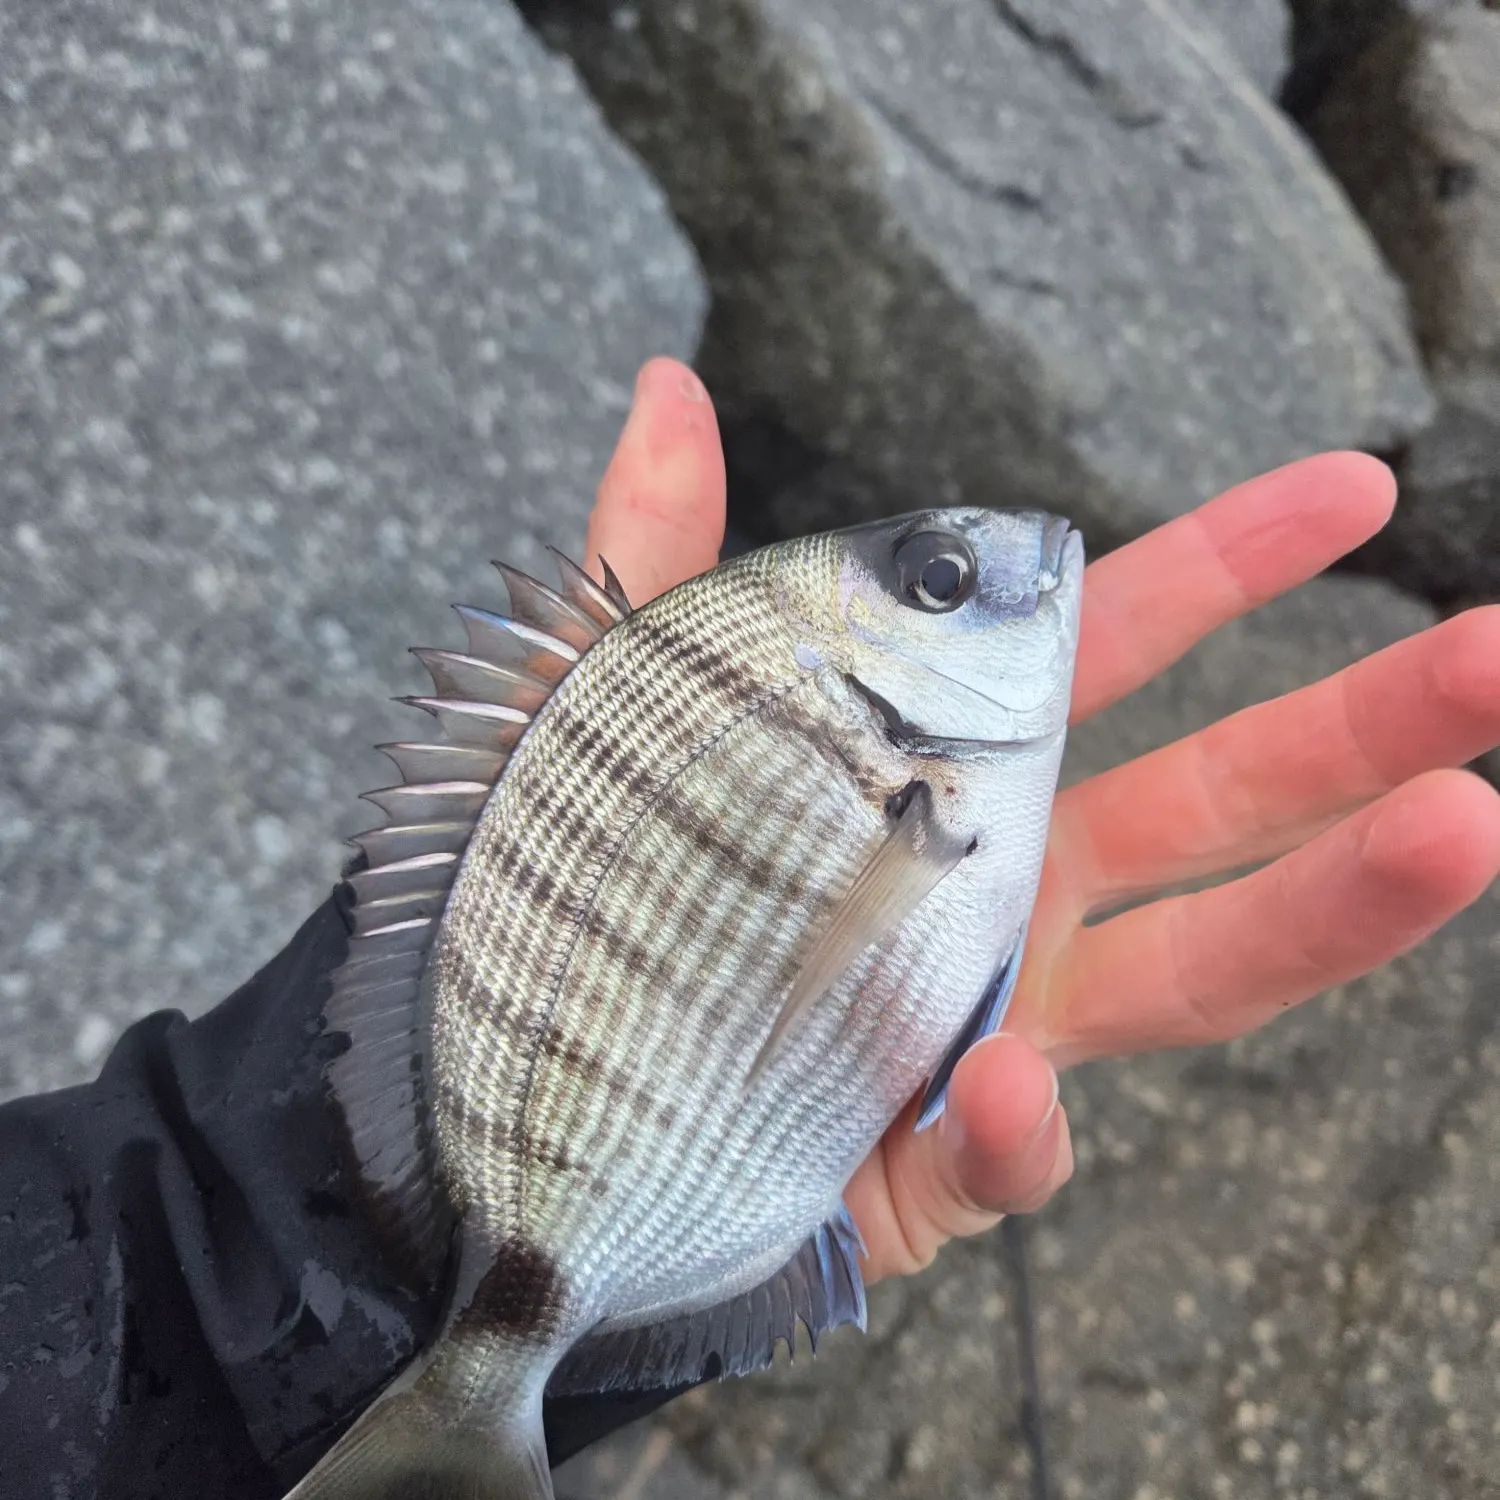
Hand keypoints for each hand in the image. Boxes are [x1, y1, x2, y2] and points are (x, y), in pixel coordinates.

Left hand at [584, 358, 1499, 1281]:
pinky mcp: (935, 1162)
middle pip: (1215, 802)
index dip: (1230, 567)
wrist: (532, 1100)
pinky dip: (1021, 1125)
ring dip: (1328, 910)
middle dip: (1360, 727)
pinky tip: (1014, 1084)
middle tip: (1499, 655)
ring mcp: (994, 1025)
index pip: (1112, 651)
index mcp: (955, 772)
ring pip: (1195, 970)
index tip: (1353, 485)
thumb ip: (658, 569)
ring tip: (1464, 828)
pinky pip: (1006, 1148)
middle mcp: (1007, 891)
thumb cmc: (593, 897)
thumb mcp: (609, 716)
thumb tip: (668, 384)